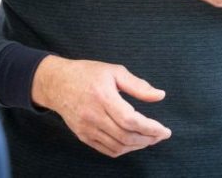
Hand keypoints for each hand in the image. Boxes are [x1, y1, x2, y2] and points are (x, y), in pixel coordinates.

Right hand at [31, 55, 171, 157]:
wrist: (56, 83)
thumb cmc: (87, 74)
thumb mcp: (114, 71)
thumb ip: (138, 85)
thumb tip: (160, 96)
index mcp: (103, 97)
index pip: (130, 120)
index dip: (150, 128)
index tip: (165, 130)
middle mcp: (93, 116)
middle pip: (126, 136)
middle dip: (148, 139)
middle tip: (161, 135)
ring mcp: (87, 128)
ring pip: (118, 146)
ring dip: (137, 146)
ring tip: (149, 138)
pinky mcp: (83, 136)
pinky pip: (107, 150)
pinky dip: (123, 149)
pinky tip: (133, 142)